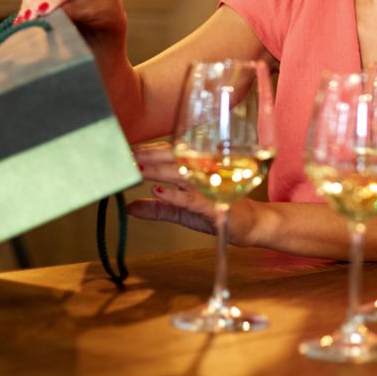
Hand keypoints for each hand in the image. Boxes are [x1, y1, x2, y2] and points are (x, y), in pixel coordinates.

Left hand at [127, 143, 259, 243]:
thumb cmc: (218, 212)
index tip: (126, 150)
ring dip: (158, 171)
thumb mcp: (182, 211)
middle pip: (176, 158)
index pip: (172, 152)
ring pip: (182, 173)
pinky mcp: (214, 204)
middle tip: (126, 156)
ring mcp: (210, 186)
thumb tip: (129, 207)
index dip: (150, 149)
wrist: (250, 225)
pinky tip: (157, 192)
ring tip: (138, 170)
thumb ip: (157, 209)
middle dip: (150, 155)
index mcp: (197, 169)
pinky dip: (174, 194)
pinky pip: (192, 198)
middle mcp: (204, 171)